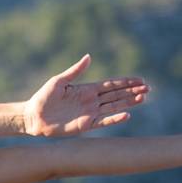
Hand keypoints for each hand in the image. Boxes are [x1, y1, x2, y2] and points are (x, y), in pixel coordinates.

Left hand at [23, 55, 148, 136]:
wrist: (33, 116)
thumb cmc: (43, 98)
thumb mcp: (59, 81)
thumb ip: (75, 71)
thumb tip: (89, 57)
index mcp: (87, 89)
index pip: (111, 85)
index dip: (126, 82)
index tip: (140, 80)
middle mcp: (91, 101)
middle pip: (117, 95)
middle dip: (132, 92)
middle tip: (148, 88)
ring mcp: (90, 113)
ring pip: (114, 107)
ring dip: (129, 103)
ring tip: (143, 98)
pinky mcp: (85, 125)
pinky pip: (103, 121)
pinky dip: (114, 118)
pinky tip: (127, 115)